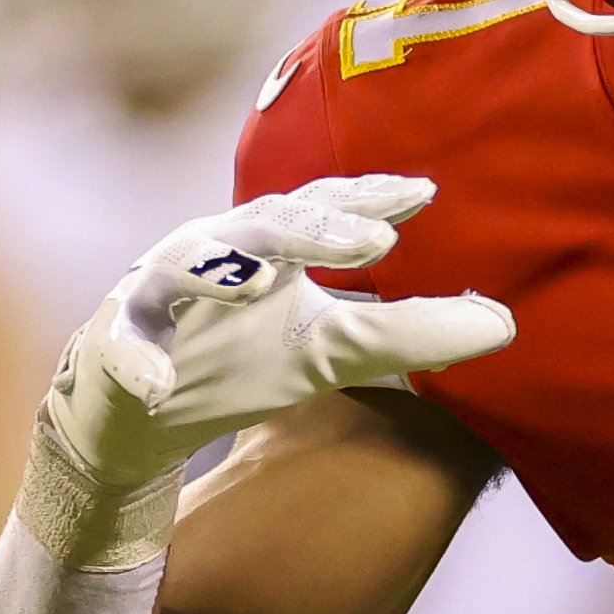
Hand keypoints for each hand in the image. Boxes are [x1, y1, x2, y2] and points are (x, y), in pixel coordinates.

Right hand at [46, 174, 514, 489]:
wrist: (139, 420)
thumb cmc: (241, 364)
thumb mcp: (331, 352)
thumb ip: (406, 333)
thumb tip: (504, 323)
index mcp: (269, 247)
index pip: (324, 209)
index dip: (369, 198)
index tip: (426, 192)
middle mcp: (213, 252)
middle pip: (263, 225)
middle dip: (315, 226)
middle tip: (376, 235)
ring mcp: (155, 293)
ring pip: (185, 265)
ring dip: (222, 268)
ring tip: (269, 282)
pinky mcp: (110, 345)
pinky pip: (121, 348)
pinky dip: (137, 362)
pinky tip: (158, 382)